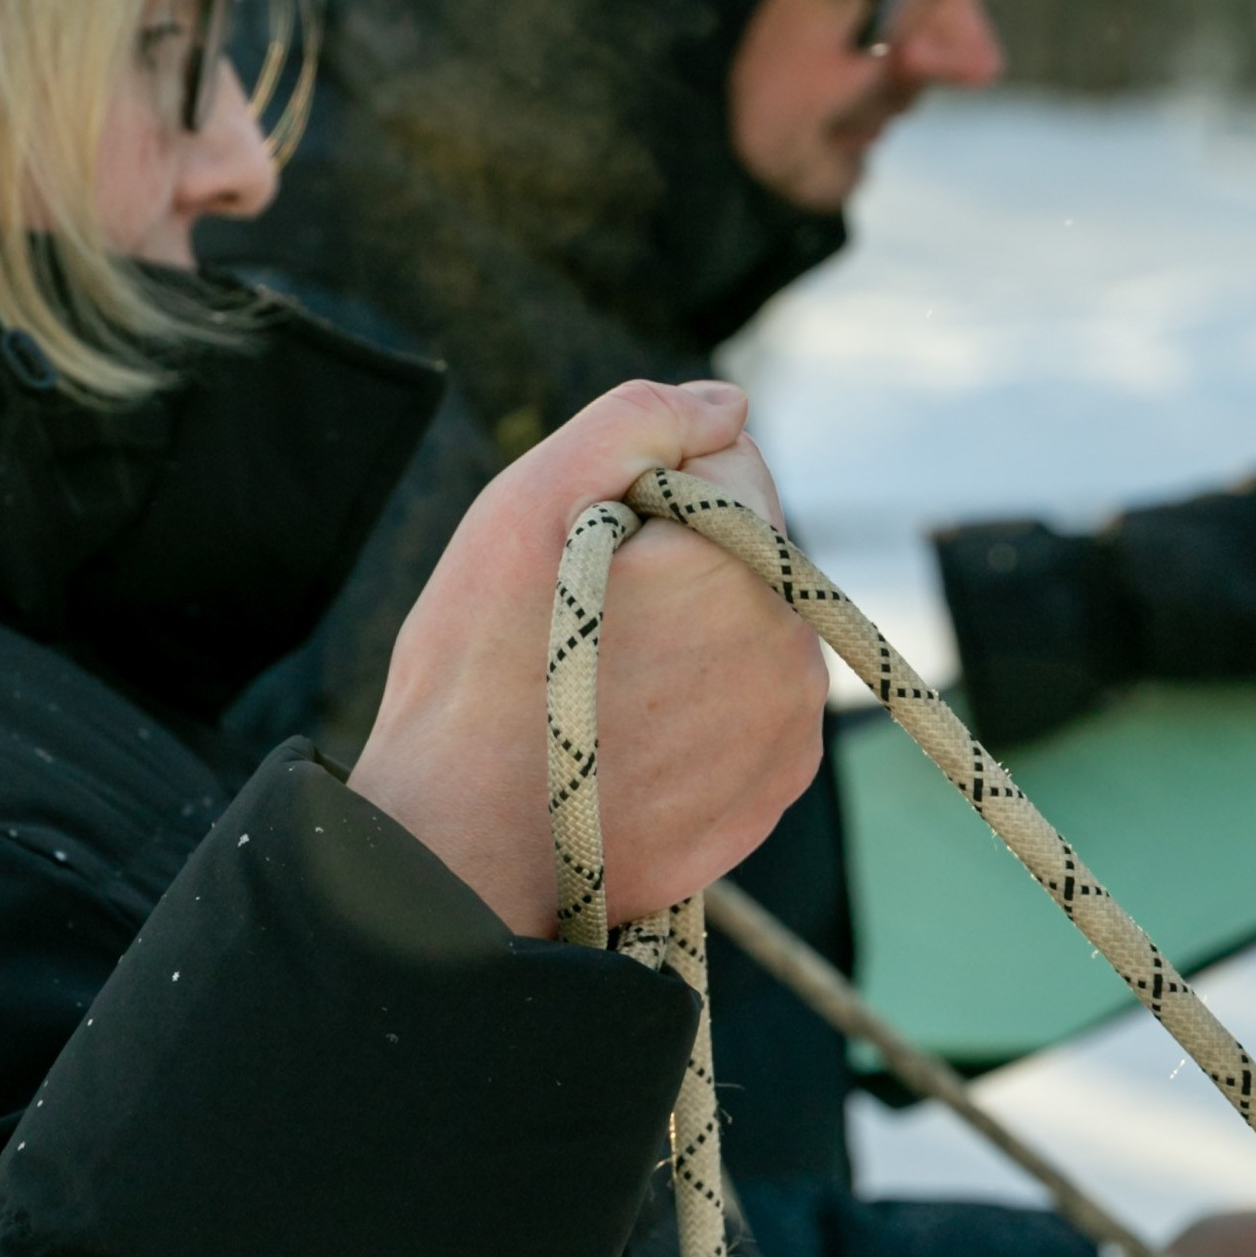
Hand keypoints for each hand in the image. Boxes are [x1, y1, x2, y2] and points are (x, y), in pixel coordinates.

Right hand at [350, 378, 826, 937]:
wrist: (463, 851)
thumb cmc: (479, 673)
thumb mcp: (528, 506)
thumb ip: (637, 420)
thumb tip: (729, 405)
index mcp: (742, 562)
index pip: (730, 461)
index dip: (646, 488)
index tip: (585, 546)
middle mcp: (792, 643)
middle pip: (743, 546)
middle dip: (677, 559)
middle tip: (581, 619)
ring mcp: (791, 725)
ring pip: (746, 621)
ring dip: (690, 628)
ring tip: (599, 680)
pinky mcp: (776, 785)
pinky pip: (749, 699)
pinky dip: (701, 698)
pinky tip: (625, 730)